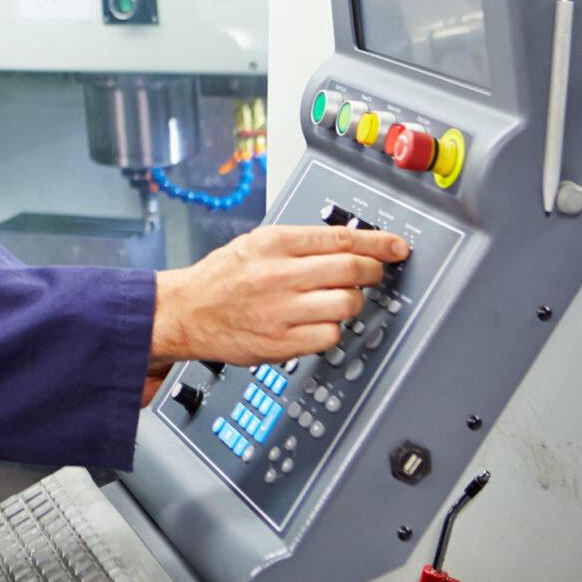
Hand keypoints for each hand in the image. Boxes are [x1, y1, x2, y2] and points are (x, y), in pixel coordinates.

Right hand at [142, 224, 407, 400]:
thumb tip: (348, 245)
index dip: (378, 243)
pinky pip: (330, 336)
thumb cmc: (220, 279)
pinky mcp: (281, 342)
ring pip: (347, 304)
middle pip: (351, 269)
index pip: (341, 238)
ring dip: (351, 303)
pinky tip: (318, 324)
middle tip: (372, 275)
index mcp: (274, 243)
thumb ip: (299, 244)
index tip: (396, 247)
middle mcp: (279, 274)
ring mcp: (281, 310)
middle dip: (372, 272)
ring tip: (337, 302)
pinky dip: (332, 331)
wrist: (184, 312)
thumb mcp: (255, 244)